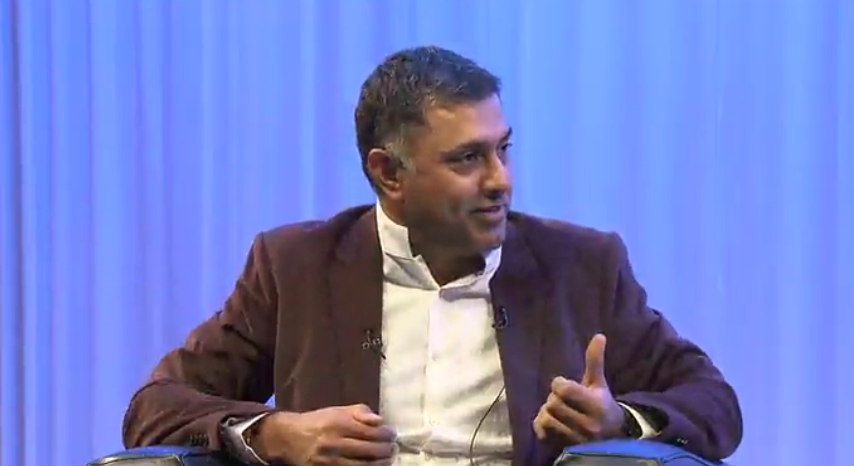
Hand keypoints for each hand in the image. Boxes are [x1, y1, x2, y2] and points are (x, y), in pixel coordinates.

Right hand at [254, 404, 396, 465]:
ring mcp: (330, 461)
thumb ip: (360, 412)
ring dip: (379, 464)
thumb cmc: (318, 422)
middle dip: (386, 450)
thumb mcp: (337, 410)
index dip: (385, 434)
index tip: (392, 434)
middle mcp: (334, 442)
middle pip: (368, 450)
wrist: (289, 438)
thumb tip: (380, 420)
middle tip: (393, 448)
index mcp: (338, 423)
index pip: (370, 431)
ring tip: (387, 460)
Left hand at [533, 334, 625, 445]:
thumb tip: (599, 335)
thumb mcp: (598, 383)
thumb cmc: (601, 405)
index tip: (564, 384)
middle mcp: (587, 426)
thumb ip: (595, 361)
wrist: (611, 439)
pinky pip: (541, 432)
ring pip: (546, 418)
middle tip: (562, 399)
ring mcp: (575, 440)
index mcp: (596, 406)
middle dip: (554, 397)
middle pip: (553, 403)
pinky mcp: (563, 448)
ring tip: (558, 411)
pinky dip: (541, 424)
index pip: (564, 390)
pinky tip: (552, 421)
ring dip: (547, 411)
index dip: (559, 384)